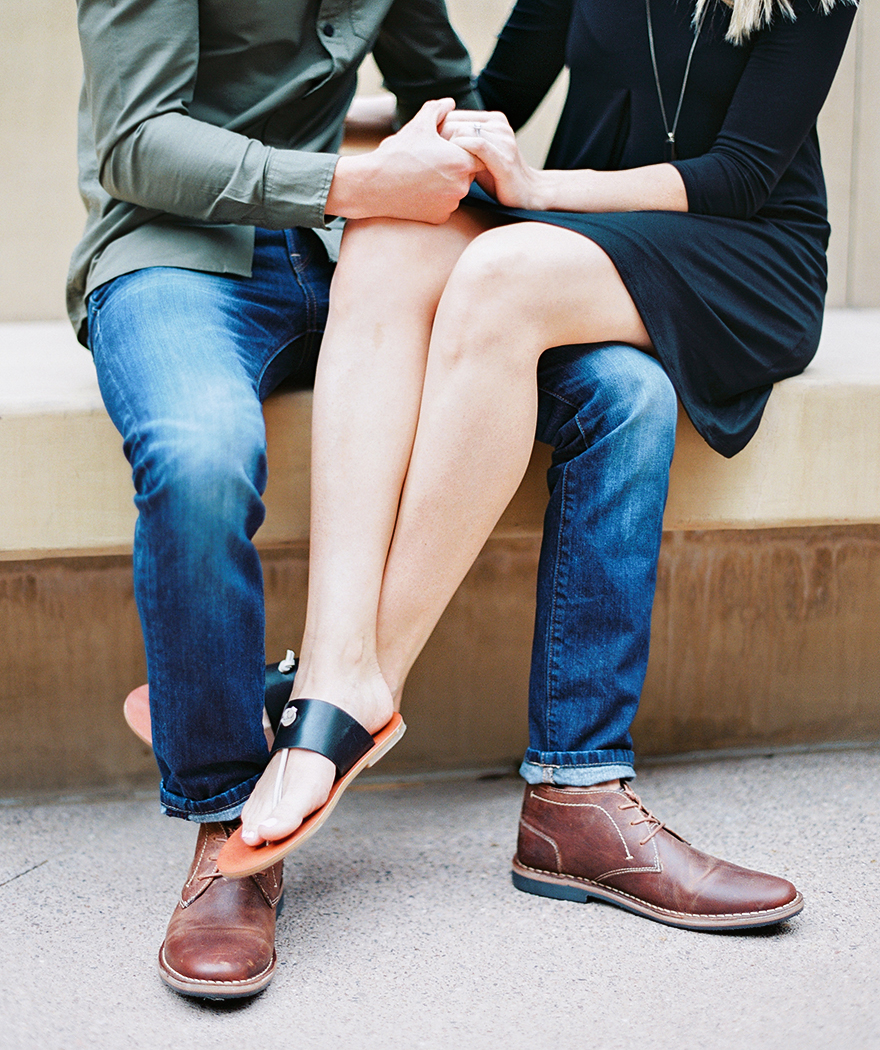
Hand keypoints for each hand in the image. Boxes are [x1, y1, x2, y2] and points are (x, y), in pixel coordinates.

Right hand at [327, 98, 482, 223]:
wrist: (374, 185)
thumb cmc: (398, 153)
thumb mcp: (419, 125)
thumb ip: (438, 110)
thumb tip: (449, 103)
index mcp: (461, 162)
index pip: (479, 154)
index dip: (466, 148)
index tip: (451, 146)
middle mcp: (461, 186)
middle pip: (470, 174)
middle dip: (458, 166)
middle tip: (436, 160)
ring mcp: (451, 204)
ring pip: (458, 190)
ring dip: (449, 182)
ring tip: (425, 173)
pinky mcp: (440, 217)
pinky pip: (447, 205)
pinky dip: (438, 197)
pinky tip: (421, 189)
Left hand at [441, 110, 543, 209]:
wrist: (528, 194)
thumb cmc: (498, 177)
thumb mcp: (478, 156)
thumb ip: (462, 143)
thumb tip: (433, 142)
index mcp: (492, 120)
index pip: (454, 115)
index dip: (438, 133)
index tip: (431, 154)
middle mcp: (498, 124)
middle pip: (454, 122)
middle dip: (440, 142)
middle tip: (434, 163)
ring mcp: (503, 139)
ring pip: (463, 132)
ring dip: (448, 151)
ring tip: (444, 168)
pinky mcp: (504, 157)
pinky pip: (477, 146)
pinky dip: (461, 153)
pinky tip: (455, 168)